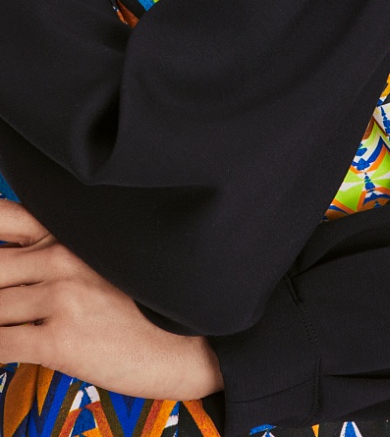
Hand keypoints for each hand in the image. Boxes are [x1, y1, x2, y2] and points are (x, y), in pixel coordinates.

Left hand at [0, 199, 222, 400]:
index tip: (1, 263)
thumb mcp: (107, 257)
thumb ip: (60, 250)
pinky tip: (6, 352)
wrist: (191, 341)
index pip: (2, 216)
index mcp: (70, 231)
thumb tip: (20, 264)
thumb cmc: (149, 300)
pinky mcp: (61, 339)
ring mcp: (62, 295)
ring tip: (11, 326)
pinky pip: (0, 344)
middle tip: (9, 304)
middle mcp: (61, 255)